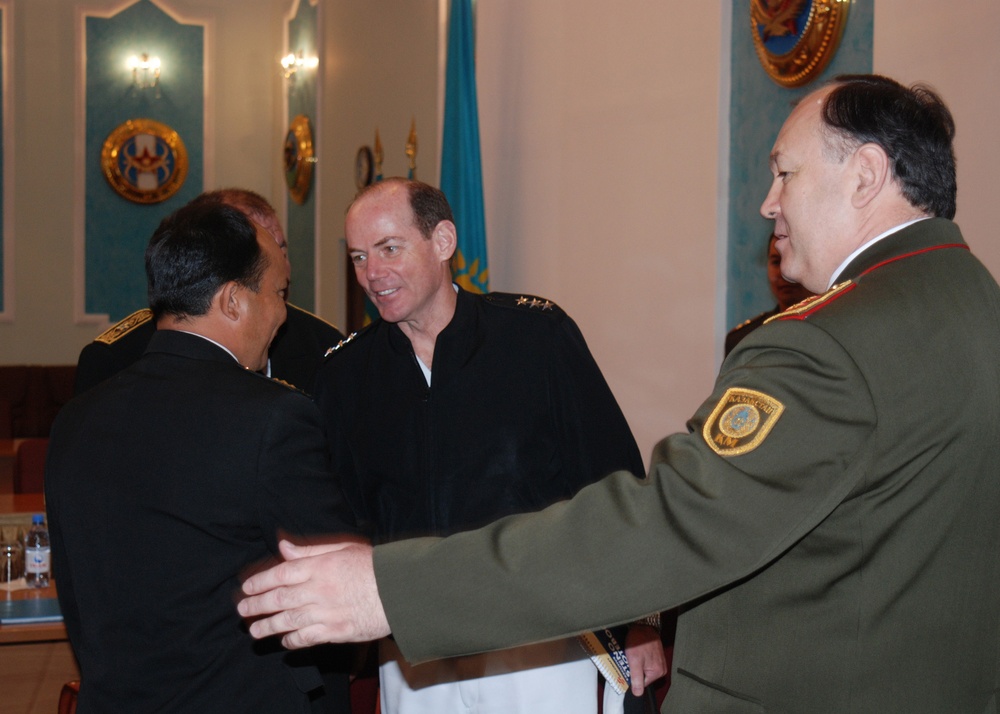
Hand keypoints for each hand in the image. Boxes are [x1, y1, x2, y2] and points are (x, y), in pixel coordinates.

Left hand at [238, 539, 389, 648]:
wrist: (401, 590)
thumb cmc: (374, 566)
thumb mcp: (342, 548)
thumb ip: (309, 551)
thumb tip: (283, 546)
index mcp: (320, 566)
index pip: (281, 574)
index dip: (260, 582)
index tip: (247, 587)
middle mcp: (319, 590)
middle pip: (279, 599)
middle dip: (257, 605)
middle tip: (243, 609)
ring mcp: (326, 612)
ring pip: (288, 621)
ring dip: (268, 626)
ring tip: (255, 630)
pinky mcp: (336, 632)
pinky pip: (307, 638)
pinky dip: (292, 641)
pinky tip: (284, 641)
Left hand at [625, 624, 666, 695]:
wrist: (643, 624)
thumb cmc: (639, 641)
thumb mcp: (634, 661)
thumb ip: (636, 678)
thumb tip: (638, 694)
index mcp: (657, 672)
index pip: (641, 684)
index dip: (632, 677)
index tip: (627, 667)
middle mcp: (661, 669)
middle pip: (643, 676)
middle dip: (634, 670)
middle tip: (628, 659)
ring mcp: (660, 661)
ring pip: (644, 669)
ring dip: (636, 664)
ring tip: (631, 654)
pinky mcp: (656, 655)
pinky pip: (646, 662)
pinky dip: (639, 659)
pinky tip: (635, 651)